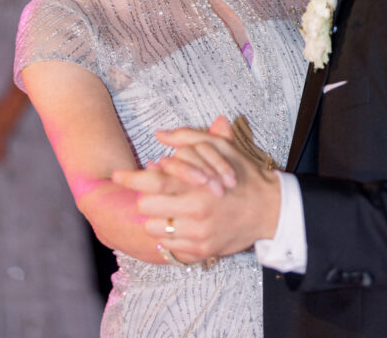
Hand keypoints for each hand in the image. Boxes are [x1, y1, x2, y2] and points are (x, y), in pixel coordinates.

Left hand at [113, 117, 280, 262]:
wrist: (269, 209)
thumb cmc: (244, 175)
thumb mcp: (221, 148)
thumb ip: (189, 138)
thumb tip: (160, 134)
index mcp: (196, 186)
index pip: (152, 182)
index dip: (130, 178)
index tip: (116, 175)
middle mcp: (194, 213)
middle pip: (148, 208)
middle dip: (147, 198)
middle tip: (154, 193)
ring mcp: (197, 235)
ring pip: (156, 229)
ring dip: (156, 218)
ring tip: (168, 209)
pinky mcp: (202, 251)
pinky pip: (170, 246)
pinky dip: (169, 235)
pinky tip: (179, 224)